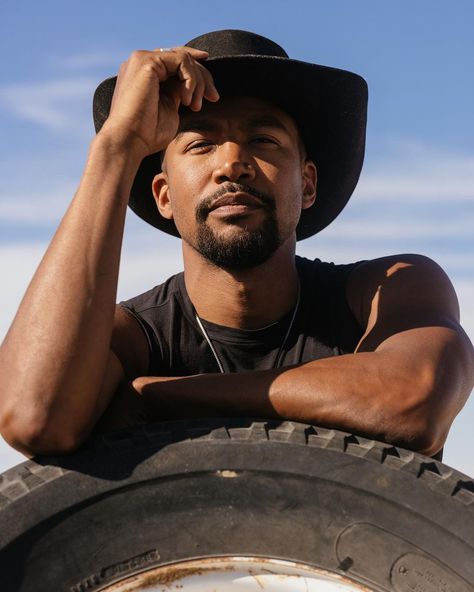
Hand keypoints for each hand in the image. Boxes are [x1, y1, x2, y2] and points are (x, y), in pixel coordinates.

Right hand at [99, 46, 219, 157]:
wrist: (128, 141)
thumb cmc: (147, 134)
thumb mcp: (170, 109)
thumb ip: (178, 93)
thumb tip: (192, 84)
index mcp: (146, 74)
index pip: (177, 64)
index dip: (198, 75)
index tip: (212, 95)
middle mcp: (141, 63)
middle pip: (183, 57)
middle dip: (203, 77)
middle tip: (213, 98)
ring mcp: (142, 60)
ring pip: (184, 58)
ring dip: (198, 82)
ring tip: (194, 106)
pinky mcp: (145, 61)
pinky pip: (181, 60)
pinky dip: (191, 79)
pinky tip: (186, 100)